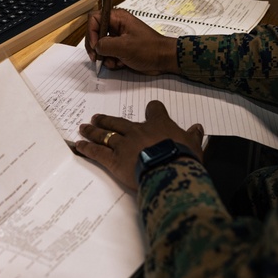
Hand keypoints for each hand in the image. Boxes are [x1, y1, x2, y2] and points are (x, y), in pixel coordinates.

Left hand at [75, 101, 203, 190]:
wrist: (168, 168)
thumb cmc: (183, 156)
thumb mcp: (193, 145)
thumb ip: (193, 135)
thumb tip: (198, 127)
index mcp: (158, 124)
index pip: (154, 109)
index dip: (153, 110)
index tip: (151, 110)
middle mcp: (137, 130)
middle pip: (119, 121)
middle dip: (107, 119)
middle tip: (96, 117)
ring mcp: (123, 144)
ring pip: (105, 134)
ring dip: (93, 131)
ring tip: (84, 127)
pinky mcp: (114, 160)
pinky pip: (97, 152)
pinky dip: (87, 148)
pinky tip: (79, 145)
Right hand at [85, 9, 179, 74]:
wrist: (164, 60)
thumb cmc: (150, 49)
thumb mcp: (124, 46)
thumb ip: (105, 45)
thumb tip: (96, 48)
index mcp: (118, 18)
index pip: (94, 19)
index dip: (91, 32)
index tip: (94, 46)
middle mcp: (116, 26)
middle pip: (95, 34)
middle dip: (96, 48)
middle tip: (98, 58)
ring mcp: (119, 38)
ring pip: (101, 46)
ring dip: (105, 57)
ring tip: (115, 62)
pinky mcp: (121, 48)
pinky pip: (109, 54)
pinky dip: (112, 61)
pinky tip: (121, 64)